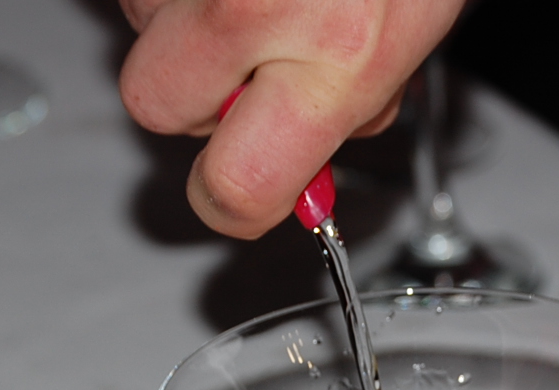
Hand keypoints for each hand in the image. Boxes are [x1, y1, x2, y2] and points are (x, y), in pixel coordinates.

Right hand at [118, 0, 467, 236]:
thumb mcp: (418, 24)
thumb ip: (357, 104)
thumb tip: (309, 169)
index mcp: (339, 54)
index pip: (238, 187)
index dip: (236, 201)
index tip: (249, 194)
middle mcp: (254, 6)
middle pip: (154, 104)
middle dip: (192, 95)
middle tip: (251, 65)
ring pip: (141, 24)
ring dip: (185, 19)